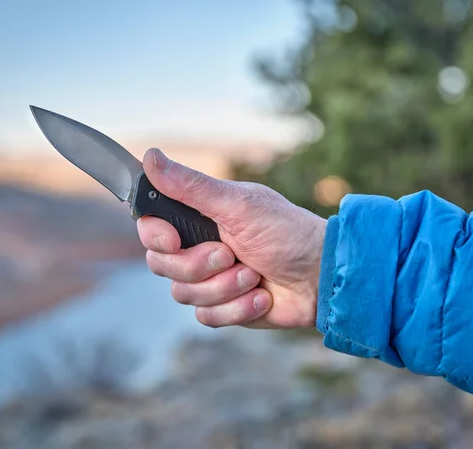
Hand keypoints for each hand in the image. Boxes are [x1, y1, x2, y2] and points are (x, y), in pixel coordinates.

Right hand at [136, 148, 326, 328]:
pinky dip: (237, 309)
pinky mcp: (223, 308)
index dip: (156, 237)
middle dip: (199, 265)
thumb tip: (150, 156)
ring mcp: (210, 279)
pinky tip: (261, 297)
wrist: (322, 277)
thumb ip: (191, 185)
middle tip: (231, 254)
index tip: (174, 241)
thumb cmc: (287, 233)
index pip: (151, 227)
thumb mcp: (239, 204)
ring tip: (255, 276)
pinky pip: (206, 317)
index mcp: (200, 217)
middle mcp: (199, 247)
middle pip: (161, 265)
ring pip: (183, 294)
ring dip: (224, 287)